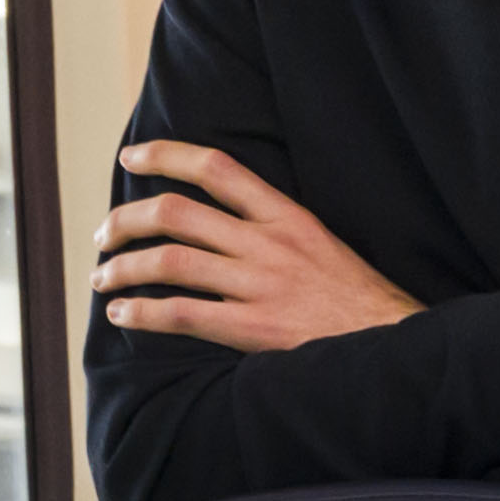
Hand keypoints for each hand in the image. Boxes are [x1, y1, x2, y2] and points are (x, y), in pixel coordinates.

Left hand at [97, 141, 416, 350]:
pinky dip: (142, 313)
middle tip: (104, 235)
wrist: (396, 346)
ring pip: (170, 262)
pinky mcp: (256, 329)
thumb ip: (275, 231)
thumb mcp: (322, 245)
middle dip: (126, 220)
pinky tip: (122, 314)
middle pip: (176, 213)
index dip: (165, 154)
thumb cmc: (358, 302)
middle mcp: (269, 244)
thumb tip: (223, 224)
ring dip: (123, 268)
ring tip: (103, 278)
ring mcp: (261, 286)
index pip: (215, 167)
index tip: (131, 157)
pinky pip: (182, 314)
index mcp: (286, 217)